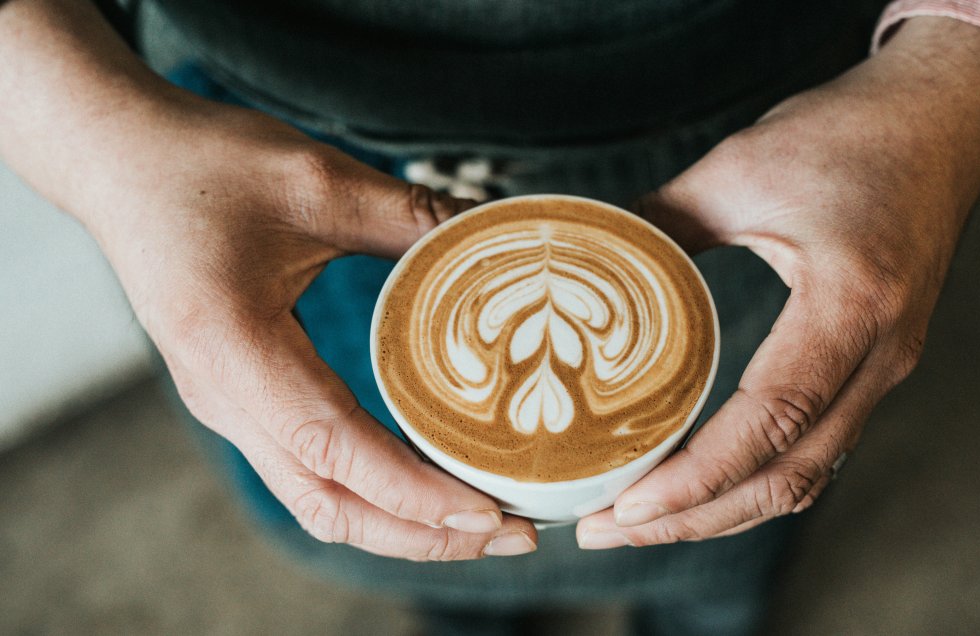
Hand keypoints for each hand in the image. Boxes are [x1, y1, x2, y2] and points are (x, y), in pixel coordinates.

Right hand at [106, 101, 545, 558]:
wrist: (116, 161)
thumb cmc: (203, 164)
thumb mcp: (317, 179)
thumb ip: (410, 216)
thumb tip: (499, 237)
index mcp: (232, 348)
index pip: (334, 449)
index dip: (414, 492)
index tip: (489, 511)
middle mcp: (223, 397)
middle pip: (329, 504)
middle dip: (424, 534)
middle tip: (514, 534)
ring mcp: (227, 405)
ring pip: (318, 500)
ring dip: (401, 525)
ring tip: (482, 524)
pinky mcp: (239, 398)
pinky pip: (309, 472)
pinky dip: (373, 494)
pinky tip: (427, 482)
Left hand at [577, 17, 979, 547]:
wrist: (942, 119)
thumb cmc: (852, 134)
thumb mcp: (741, 167)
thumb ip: (660, 222)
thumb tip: (585, 262)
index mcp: (852, 303)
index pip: (774, 419)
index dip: (697, 476)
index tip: (626, 505)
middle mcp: (881, 353)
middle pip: (788, 475)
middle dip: (693, 518)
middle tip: (605, 529)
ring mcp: (885, 368)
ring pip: (806, 475)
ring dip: (721, 511)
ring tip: (639, 521)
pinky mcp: (875, 367)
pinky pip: (818, 449)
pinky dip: (755, 482)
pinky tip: (701, 485)